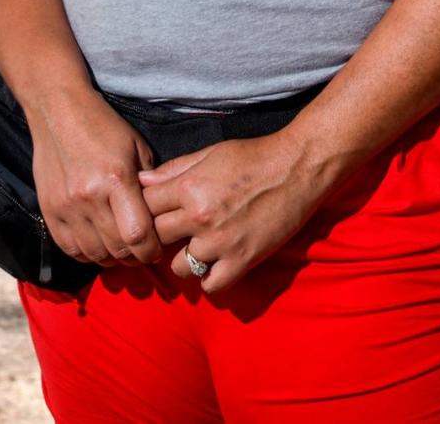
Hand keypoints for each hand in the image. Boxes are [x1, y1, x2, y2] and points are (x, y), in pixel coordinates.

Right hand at [28, 89, 162, 267]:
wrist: (58, 111)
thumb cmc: (104, 126)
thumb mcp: (136, 147)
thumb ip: (149, 183)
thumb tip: (162, 214)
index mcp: (116, 179)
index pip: (138, 234)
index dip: (151, 250)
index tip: (157, 250)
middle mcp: (89, 196)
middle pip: (117, 249)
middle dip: (134, 257)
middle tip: (142, 253)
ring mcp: (66, 206)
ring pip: (94, 254)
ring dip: (112, 258)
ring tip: (122, 251)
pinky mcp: (49, 211)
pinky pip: (70, 248)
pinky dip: (87, 254)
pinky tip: (98, 245)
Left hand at [137, 133, 328, 293]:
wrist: (297, 168)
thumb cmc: (254, 155)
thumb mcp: (211, 153)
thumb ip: (175, 169)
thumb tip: (143, 180)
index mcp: (190, 187)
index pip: (146, 205)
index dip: (146, 206)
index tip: (154, 208)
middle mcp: (200, 217)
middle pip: (158, 236)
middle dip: (162, 232)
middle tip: (173, 228)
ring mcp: (221, 243)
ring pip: (178, 267)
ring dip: (183, 257)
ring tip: (196, 245)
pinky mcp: (243, 261)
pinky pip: (211, 286)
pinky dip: (209, 278)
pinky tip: (214, 263)